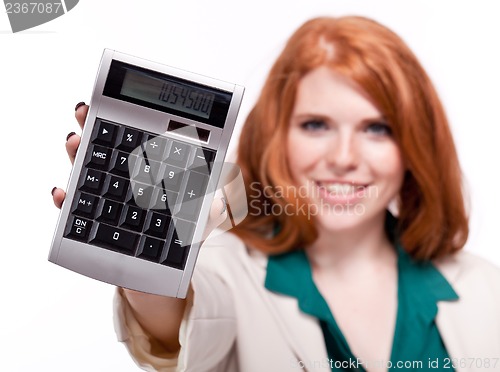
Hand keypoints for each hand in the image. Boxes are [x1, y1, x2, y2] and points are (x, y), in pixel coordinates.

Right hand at [51, 103, 228, 237]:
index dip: (125, 121)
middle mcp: (127, 181)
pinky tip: (63, 193)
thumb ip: (210, 212)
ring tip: (74, 141)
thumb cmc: (181, 241)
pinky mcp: (93, 224)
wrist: (161, 272)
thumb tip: (221, 205)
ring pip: (89, 172)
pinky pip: (76, 210)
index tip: (112, 105)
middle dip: (94, 126)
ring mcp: (108, 200)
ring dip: (78, 154)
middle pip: (107, 149)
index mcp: (152, 173)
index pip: (137, 141)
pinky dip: (67, 200)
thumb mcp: (200, 223)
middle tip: (84, 112)